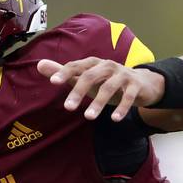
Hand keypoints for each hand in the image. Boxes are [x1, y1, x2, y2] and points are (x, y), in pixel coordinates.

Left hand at [38, 57, 163, 121]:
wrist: (142, 84)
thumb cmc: (108, 82)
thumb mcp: (86, 79)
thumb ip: (64, 73)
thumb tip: (39, 65)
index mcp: (94, 64)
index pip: (77, 66)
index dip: (65, 72)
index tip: (53, 82)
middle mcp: (107, 66)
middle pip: (91, 76)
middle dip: (79, 91)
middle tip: (68, 107)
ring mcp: (123, 75)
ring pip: (109, 87)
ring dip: (98, 102)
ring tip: (88, 117)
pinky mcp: (136, 85)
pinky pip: (128, 96)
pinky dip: (122, 107)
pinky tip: (114, 119)